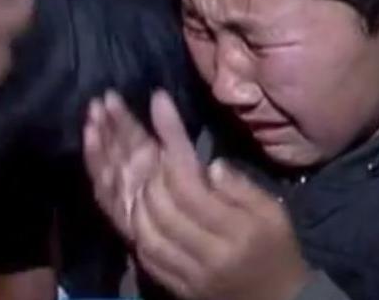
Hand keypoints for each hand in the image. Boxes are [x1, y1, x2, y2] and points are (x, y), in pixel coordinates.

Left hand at [93, 91, 309, 299]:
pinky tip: (108, 178)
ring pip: (136, 219)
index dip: (169, 135)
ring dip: (114, 175)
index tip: (157, 98)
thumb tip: (209, 166)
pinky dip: (117, 209)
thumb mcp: (274, 214)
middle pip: (154, 197)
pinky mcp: (165, 280)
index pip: (188, 179)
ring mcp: (179, 270)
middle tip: (112, 109)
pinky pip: (132, 242)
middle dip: (128, 148)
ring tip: (100, 134)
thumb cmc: (278, 249)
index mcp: (235, 232)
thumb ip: (243, 189)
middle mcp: (202, 252)